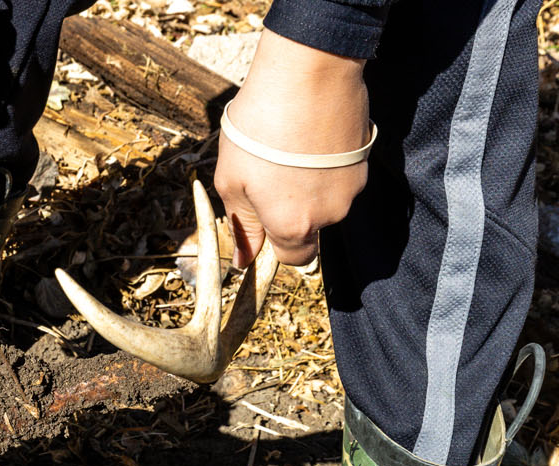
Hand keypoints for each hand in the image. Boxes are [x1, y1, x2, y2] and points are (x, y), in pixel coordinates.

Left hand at [214, 32, 370, 268]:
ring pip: (326, 197)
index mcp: (294, 226)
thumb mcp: (232, 182)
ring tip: (286, 147)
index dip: (276, 244)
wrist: (308, 72)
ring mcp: (353, 185)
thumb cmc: (260, 129)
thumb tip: (243, 260)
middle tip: (266, 171)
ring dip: (306, 181)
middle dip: (288, 207)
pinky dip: (324, 162)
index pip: (294, 259)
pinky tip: (308, 135)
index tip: (262, 220)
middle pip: (310, 226)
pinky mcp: (365, 157)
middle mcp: (331, 213)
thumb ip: (242, 225)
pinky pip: (340, 172)